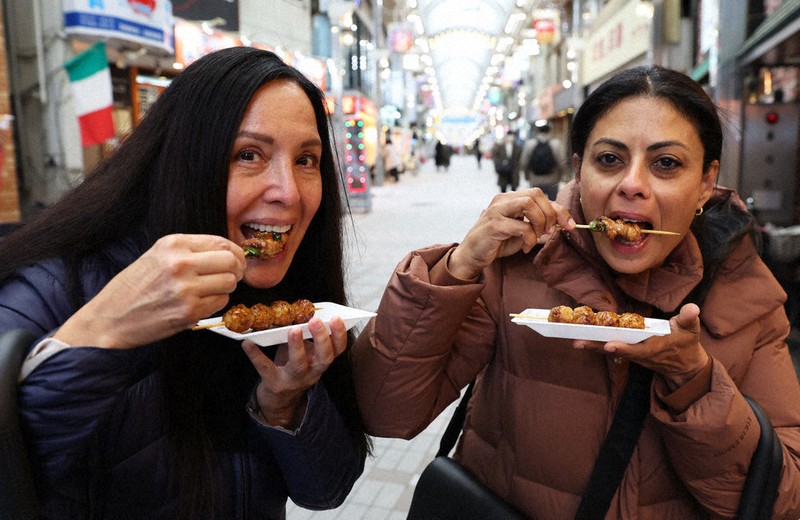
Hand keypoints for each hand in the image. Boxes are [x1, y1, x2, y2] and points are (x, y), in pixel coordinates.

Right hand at [54, 234, 245, 348]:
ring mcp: (185, 288)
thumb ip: (191, 251)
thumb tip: (228, 253)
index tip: (236, 260)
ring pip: (229, 283)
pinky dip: (215, 304)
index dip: (235, 253)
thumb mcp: (158, 255)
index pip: (221, 242)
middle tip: (231, 276)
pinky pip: (220, 303)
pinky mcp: (189, 311)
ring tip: (209, 291)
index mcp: (173, 244)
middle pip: (231, 262)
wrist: (110, 318)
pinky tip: (198, 303)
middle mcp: (180, 263)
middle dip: (236, 270)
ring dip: (225, 288)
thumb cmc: (134, 287)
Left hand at [242, 315, 347, 427]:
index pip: (337, 349)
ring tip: (293, 329)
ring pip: (299, 365)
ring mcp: (293, 380)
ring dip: (297, 346)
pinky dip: (256, 355)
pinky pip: (265, 368)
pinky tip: (248, 343)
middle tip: (315, 321)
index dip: (339, 334)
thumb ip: (305, 336)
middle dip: (321, 339)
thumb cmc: (292, 368)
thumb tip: (300, 310)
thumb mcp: (304, 353)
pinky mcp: (274, 384)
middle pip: (324, 358)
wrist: (279, 400)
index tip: (336, 318)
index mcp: (320, 361)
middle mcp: (312, 372)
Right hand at [448, 188, 574, 279]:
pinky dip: (530, 238)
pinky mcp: (494, 225)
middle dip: (550, 214)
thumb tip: (561, 223)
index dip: (559, 209)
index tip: (570, 225)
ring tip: (537, 236)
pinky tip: (525, 247)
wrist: (471, 255)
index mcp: (510, 198)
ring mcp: (497, 211)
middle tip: (550, 232)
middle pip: (536, 194)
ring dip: (540, 222)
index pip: (540, 195)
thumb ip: (537, 224)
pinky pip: (521, 226)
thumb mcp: (521, 231)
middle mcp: (503, 200)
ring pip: (528, 204)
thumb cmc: (497, 243)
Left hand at [574, 303, 709, 389]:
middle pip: (617, 351)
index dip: (624, 348)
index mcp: (656, 347)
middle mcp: (641, 354)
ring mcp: (634, 355)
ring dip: (593, 346)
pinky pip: (611, 349)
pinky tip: (582, 340)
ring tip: (575, 342)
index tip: (609, 344)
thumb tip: (692, 308)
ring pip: (611, 351)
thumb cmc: (687, 343)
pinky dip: (597, 345)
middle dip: (598, 347)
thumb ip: (689, 318)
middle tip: (578, 342)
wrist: (685, 365)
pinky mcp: (629, 353)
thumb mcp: (691, 330)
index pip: (638, 349)